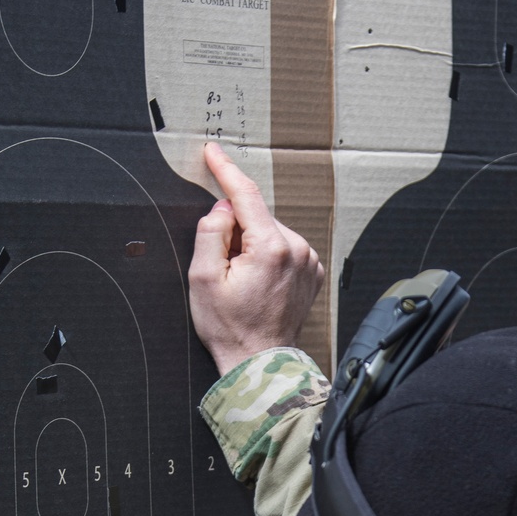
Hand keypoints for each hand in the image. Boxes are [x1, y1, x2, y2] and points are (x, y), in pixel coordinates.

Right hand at [188, 143, 324, 377]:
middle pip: (257, 218)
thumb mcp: (203, 279)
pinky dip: (267, 256)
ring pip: (270, 233)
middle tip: (223, 269)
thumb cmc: (230, 328)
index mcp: (271, 247)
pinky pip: (284, 249)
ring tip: (242, 283)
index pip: (246, 195)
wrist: (260, 364)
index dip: (226, 170)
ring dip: (251, 245)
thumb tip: (223, 208)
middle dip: (235, 231)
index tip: (213, 152)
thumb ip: (211, 233)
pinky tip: (258, 284)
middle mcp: (297, 248)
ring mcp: (309, 261)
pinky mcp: (313, 272)